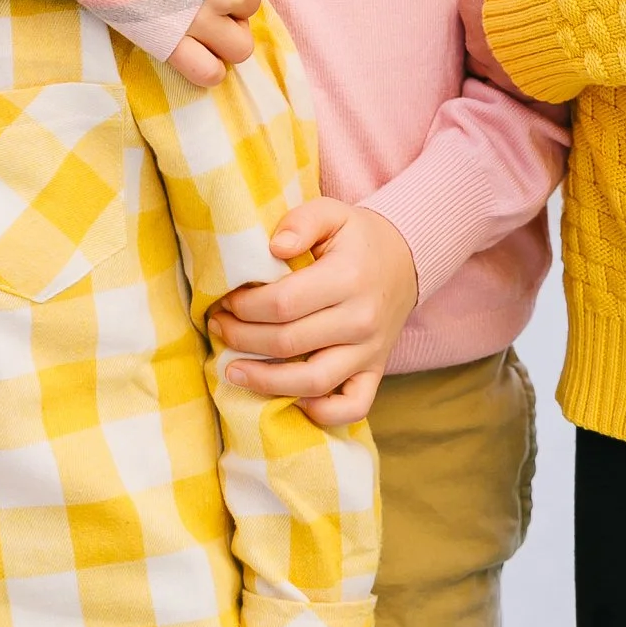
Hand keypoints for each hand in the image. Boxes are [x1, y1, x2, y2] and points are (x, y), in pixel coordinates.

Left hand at [213, 199, 417, 426]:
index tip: (224, 301)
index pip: (283, 303)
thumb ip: (301, 221)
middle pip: (289, 342)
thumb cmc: (357, 237)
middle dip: (242, 338)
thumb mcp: (332, 212)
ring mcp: (370, 351)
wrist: (406, 260)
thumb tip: (273, 248)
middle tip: (219, 327)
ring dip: (265, 381)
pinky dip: (322, 413)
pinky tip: (292, 401)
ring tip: (232, 371)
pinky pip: (352, 407)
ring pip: (313, 382)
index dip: (245, 307)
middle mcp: (361, 319)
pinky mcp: (375, 372)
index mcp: (348, 278)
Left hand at [460, 0, 573, 123]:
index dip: (495, 1)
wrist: (570, 18)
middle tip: (521, 29)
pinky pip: (514, 86)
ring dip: (503, 60)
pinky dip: (524, 78)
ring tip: (526, 53)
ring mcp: (493, 68)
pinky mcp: (516, 89)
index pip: (475, 2)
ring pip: (489, 66)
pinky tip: (540, 69)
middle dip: (494, 35)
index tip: (515, 1)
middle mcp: (475, 39)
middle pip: (478, 37)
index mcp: (471, 3)